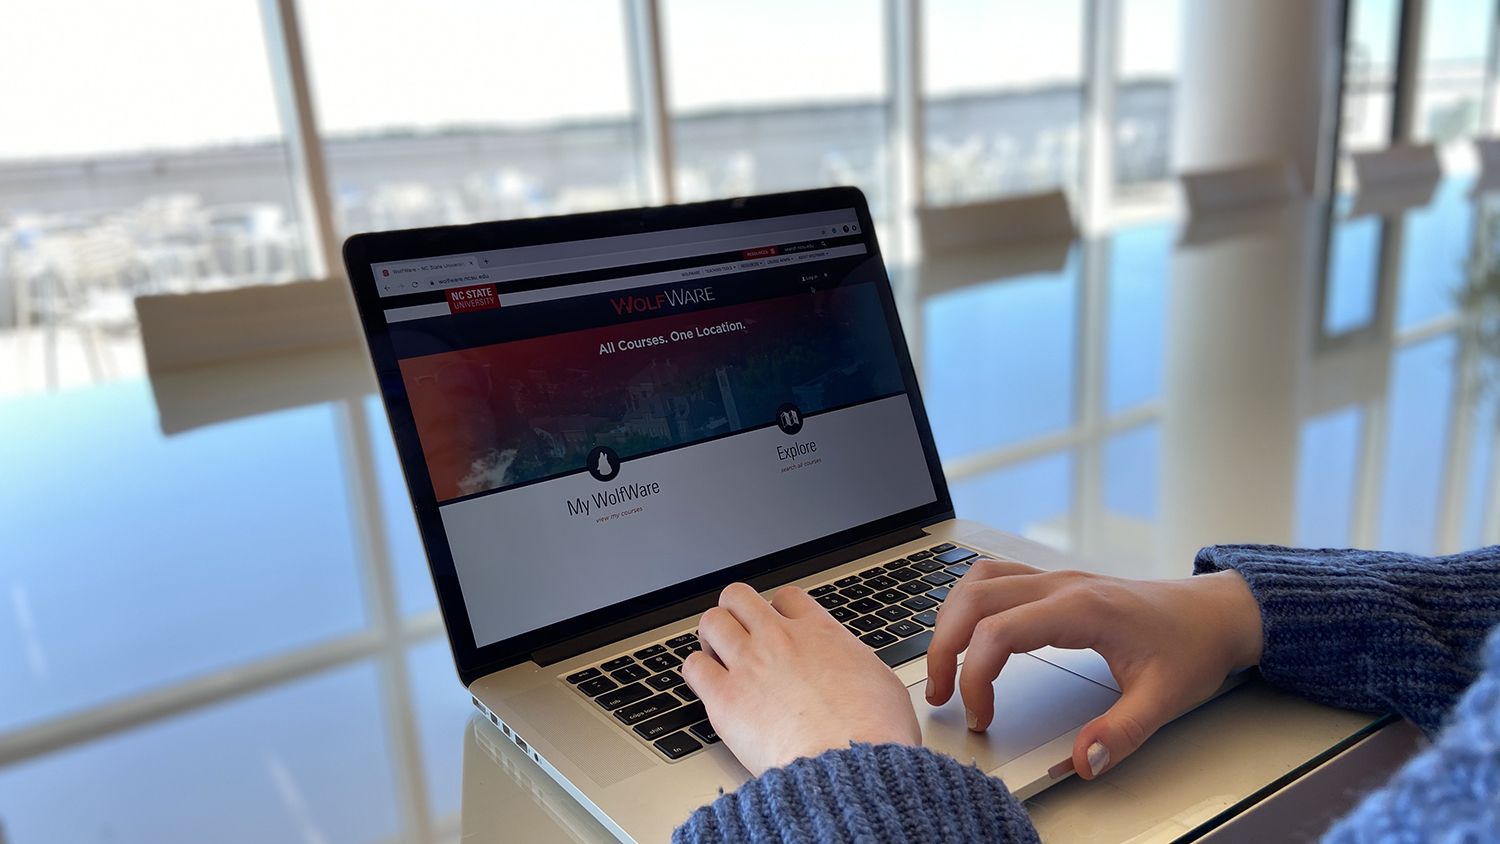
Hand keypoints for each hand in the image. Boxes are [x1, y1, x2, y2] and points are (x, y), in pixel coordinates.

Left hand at [682, 582, 920, 775]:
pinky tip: (707, 684)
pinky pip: (694, 667)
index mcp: (820, 632)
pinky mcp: (725, 699)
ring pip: (712, 623)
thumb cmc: (874, 733)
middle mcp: (780, 639)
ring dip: (712, 635)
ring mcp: (749, 665)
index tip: (777, 625)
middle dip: (736, 612)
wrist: (849, 763)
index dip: (778, 610)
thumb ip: (859, 667)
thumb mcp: (883, 683)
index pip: (787, 597)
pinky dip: (697, 672)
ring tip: (717, 654)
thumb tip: (857, 674)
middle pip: (739, 597)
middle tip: (739, 633)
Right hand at [925, 561, 1261, 778]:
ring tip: (944, 665)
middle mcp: (1060, 585)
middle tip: (940, 695)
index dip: (975, 677)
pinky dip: (968, 602)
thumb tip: (1083, 762)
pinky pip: (994, 577)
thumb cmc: (1191, 645)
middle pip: (974, 600)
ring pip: (977, 580)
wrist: (1215, 613)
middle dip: (943, 648)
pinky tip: (967, 632)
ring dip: (950, 619)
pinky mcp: (1054, 583)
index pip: (999, 631)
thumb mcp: (1165, 698)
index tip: (981, 717)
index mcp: (1081, 608)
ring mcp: (1055, 579)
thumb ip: (1121, 732)